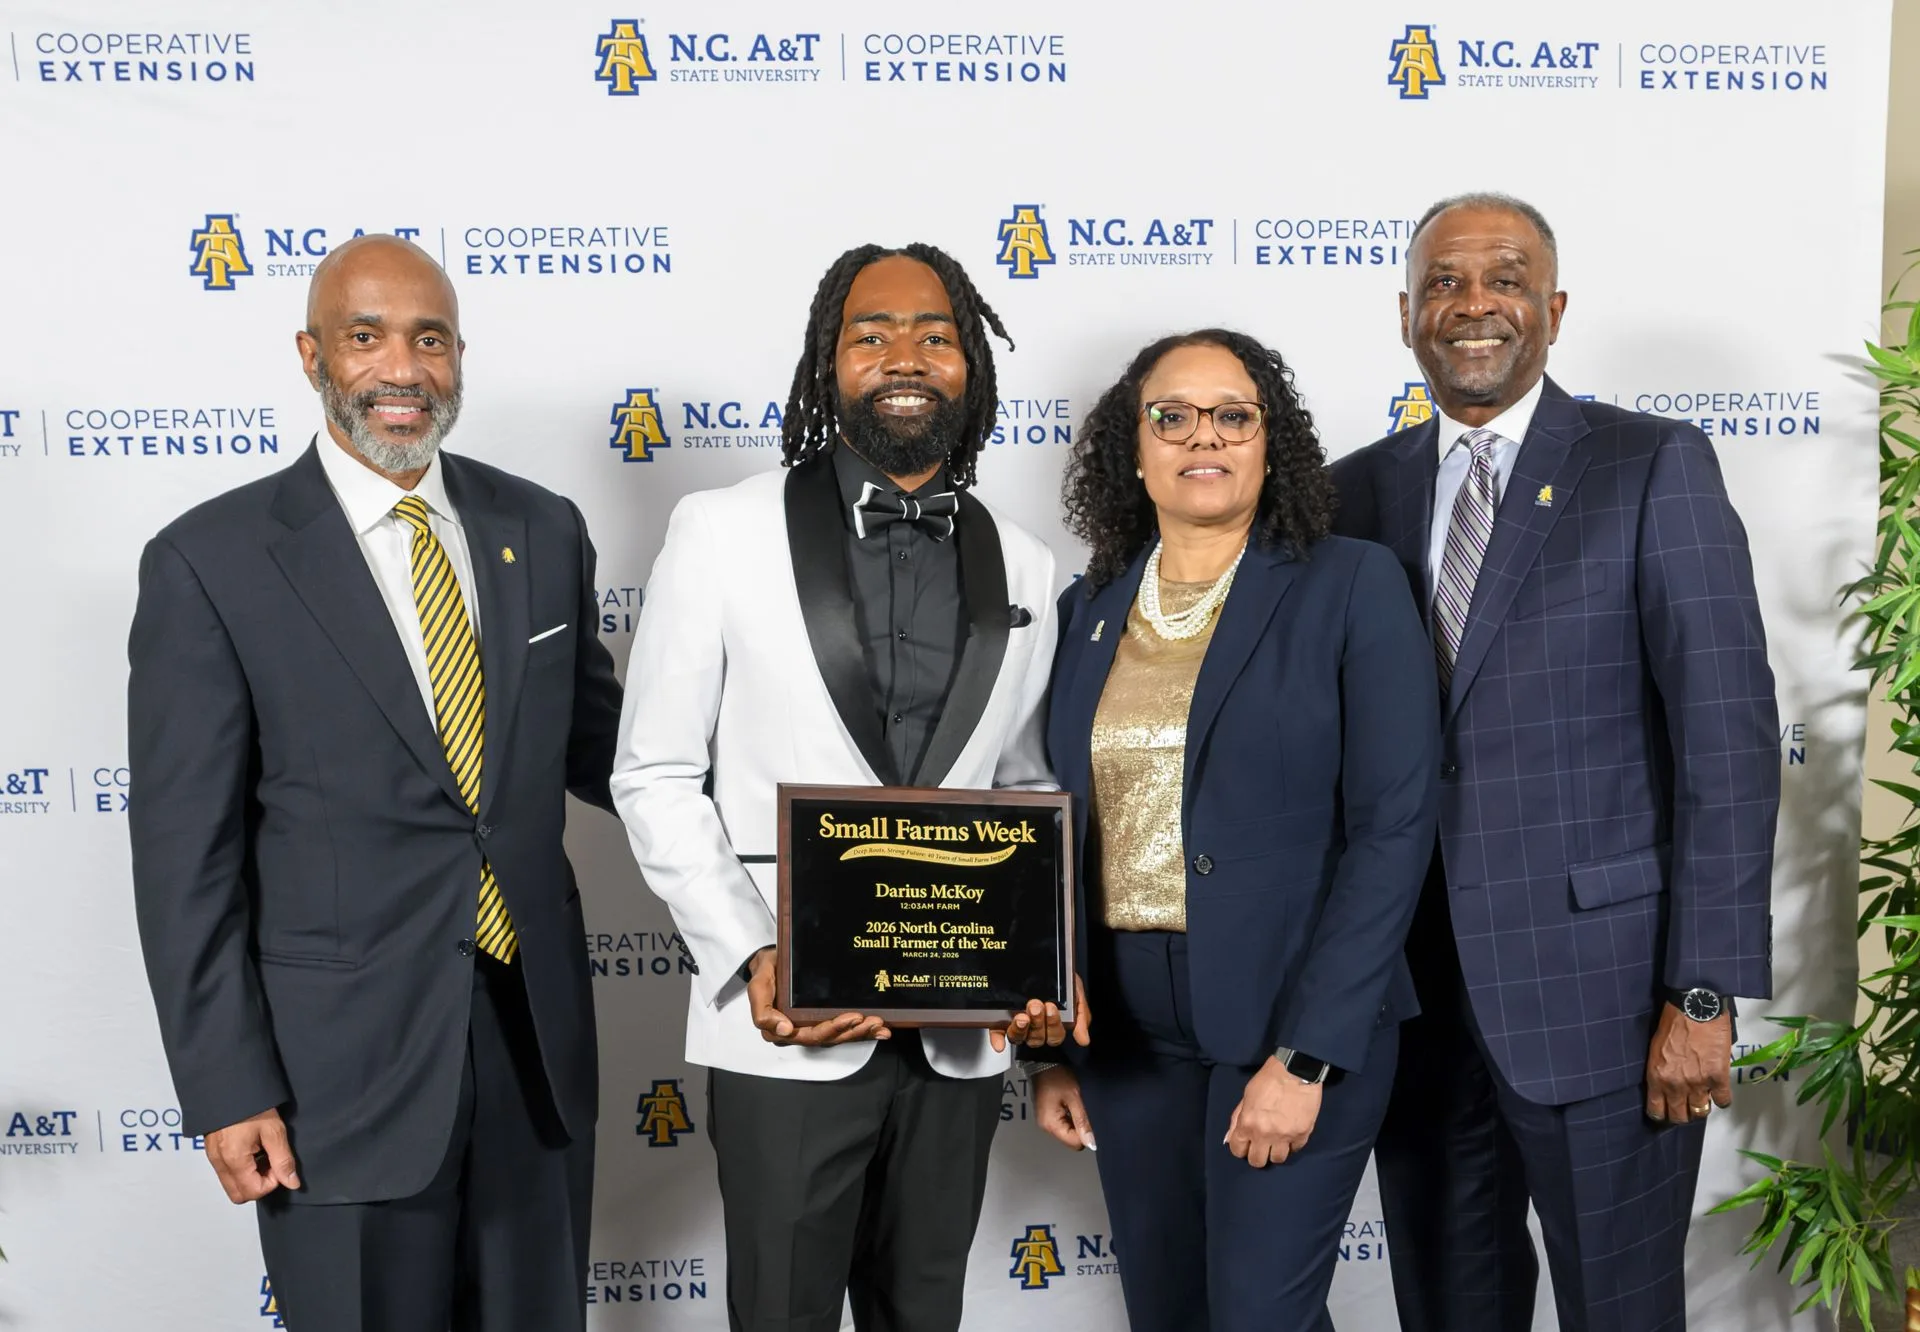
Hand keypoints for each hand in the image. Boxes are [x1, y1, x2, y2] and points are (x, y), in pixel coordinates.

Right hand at [204, 1107, 300, 1202]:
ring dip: (250, 1178)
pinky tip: (253, 1150)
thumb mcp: (274, 1130)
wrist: (229, 1085)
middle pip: (239, 1195)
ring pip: (231, 1185)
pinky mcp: (211, 1152)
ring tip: (262, 1154)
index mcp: (234, 1159)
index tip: (278, 1163)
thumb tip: (292, 1183)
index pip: (253, 1192)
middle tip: (271, 1163)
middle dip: (259, 1185)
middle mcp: (219, 1163)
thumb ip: (283, 1160)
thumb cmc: (253, 1106)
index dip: (271, 1182)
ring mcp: (213, 1158)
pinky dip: (241, 1170)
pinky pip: (226, 1173)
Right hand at [745, 946, 890, 1045]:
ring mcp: (811, 1026)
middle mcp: (798, 1031)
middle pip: (827, 1037)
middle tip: (868, 1019)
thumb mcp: (758, 986)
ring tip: (877, 1024)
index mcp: (781, 1028)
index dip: (831, 1029)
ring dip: (859, 1032)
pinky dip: (862, 1032)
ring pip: (838, 1036)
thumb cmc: (766, 973)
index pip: (809, 1035)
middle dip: (850, 1031)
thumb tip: (783, 1029)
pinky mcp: (823, 1020)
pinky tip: (880, 1030)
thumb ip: (763, 1009)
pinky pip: (843, 1030)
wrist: (772, 961)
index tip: (850, 1018)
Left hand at [991, 973, 1092, 1052]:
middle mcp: (1035, 1028)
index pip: (1054, 1036)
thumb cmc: (1061, 980)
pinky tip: (999, 1044)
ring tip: (1022, 1016)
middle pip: (1037, 1038)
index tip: (1052, 1007)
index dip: (1053, 1025)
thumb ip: (1080, 1015)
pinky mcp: (1001, 1019)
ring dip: (1020, 1030)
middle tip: (1036, 1005)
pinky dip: (997, 1039)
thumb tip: (1084, 1040)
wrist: (1043, 960)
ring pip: (1018, 1037)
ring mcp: (1018, 1024)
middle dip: (1037, 1023)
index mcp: (1052, 1024)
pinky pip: (998, 1033)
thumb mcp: (1075, 993)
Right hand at [1033, 1065, 1095, 1150]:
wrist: (1044, 1062)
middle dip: (1082, 1129)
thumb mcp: (1074, 1097)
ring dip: (1077, 1123)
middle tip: (1086, 1111)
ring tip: (1080, 1107)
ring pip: (1069, 1132)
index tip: (1093, 1120)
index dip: (1087, 1135)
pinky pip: (1064, 1124)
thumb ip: (1083, 1120)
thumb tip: (1091, 1143)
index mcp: (1051, 1125)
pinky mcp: (1048, 1116)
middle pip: (1071, 1140)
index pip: (1075, 1143)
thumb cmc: (1058, 1077)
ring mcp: (1046, 1122)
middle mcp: (1046, 1127)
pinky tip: (1074, 1106)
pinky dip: (1071, 1118)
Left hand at [1224, 1057, 1322, 1167]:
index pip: (1238, 1150)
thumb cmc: (1268, 1079)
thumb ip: (1238, 1118)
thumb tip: (1230, 1137)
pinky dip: (1292, 1144)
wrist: (1296, 1070)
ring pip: (1278, 1159)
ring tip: (1277, 1141)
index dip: (1241, 1149)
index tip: (1246, 1144)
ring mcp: (1285, 1136)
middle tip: (1262, 1145)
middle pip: (1258, 1161)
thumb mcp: (1247, 1095)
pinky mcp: (1302, 1134)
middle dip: (1257, 1155)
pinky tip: (1290, 1134)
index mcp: (1248, 1123)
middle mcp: (1264, 1134)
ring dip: (1276, 1151)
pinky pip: (1295, 1149)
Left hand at [1645, 1002, 1732, 1125]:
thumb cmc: (1672, 1023)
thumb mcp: (1655, 1049)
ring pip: (1700, 1112)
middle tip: (1685, 1106)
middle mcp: (1675, 1085)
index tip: (1666, 1113)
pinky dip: (1722, 1099)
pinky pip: (1723, 1101)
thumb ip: (1660, 1071)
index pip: (1657, 1111)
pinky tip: (1718, 1091)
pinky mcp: (1718, 1078)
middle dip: (1682, 1114)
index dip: (1662, 1115)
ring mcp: (1698, 1083)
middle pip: (1680, 1117)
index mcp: (1656, 1077)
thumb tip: (1665, 1087)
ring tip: (1702, 1099)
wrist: (1695, 1008)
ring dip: (1701, 1108)